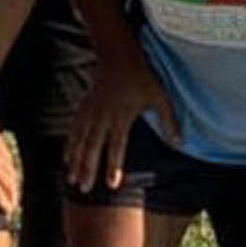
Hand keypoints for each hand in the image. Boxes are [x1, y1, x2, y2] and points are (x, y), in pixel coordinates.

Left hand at [0, 90, 20, 215]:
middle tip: (12, 210)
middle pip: (9, 187)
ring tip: (14, 195)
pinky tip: (10, 172)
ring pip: (12, 174)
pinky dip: (12, 171)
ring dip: (14, 187)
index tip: (7, 216)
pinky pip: (10, 161)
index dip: (3, 206)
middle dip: (12, 200)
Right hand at [67, 57, 176, 193]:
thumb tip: (180, 142)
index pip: (116, 146)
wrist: (117, 57)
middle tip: (84, 188)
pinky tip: (66, 158)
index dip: (113, 166)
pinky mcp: (83, 108)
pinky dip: (69, 145)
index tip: (112, 185)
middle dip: (87, 169)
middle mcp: (103, 117)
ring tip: (71, 179)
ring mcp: (90, 113)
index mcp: (121, 117)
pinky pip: (73, 130)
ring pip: (79, 141)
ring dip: (75, 161)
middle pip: (93, 148)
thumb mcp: (160, 97)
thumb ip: (169, 121)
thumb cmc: (141, 78)